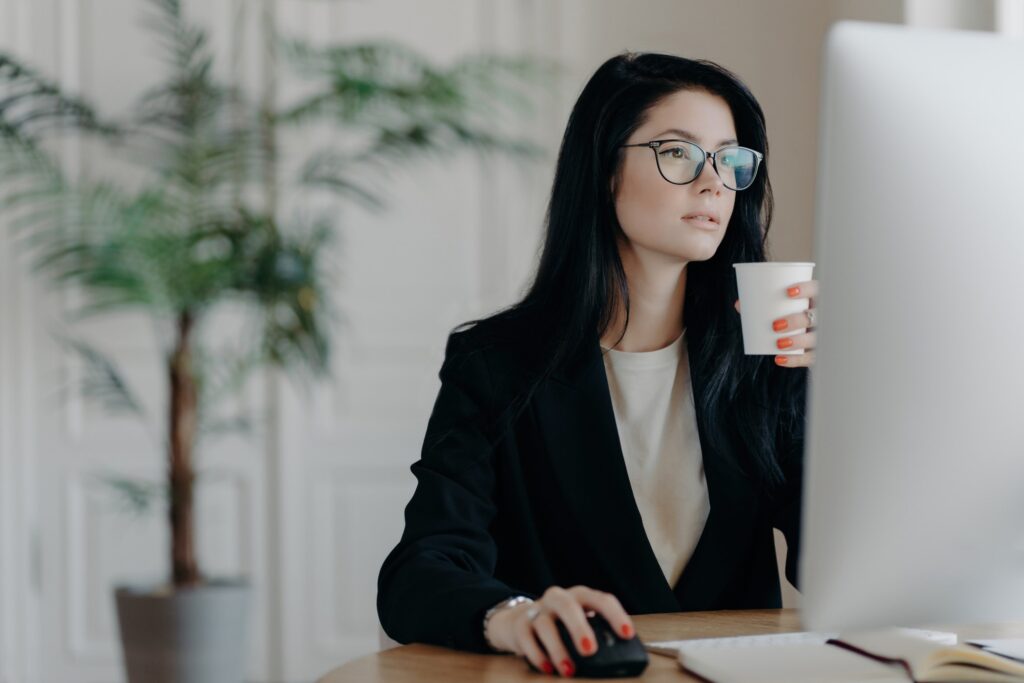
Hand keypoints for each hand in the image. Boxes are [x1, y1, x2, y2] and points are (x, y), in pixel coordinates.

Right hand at [486, 585, 634, 676]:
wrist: (519, 621)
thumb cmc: (560, 625)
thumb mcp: (580, 624)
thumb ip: (597, 635)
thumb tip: (619, 660)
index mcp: (581, 597)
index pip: (601, 600)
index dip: (615, 615)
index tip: (626, 634)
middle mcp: (559, 599)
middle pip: (569, 607)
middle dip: (580, 629)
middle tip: (590, 651)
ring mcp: (538, 610)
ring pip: (546, 625)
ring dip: (558, 650)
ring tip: (569, 670)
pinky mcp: (520, 625)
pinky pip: (526, 638)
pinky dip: (538, 655)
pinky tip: (548, 668)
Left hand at [734, 278, 818, 367]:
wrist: (813, 329)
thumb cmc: (794, 311)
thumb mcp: (784, 306)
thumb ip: (764, 304)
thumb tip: (739, 305)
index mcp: (817, 298)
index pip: (817, 289)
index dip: (806, 289)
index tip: (788, 292)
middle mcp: (824, 315)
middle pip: (815, 317)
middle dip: (796, 321)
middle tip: (775, 325)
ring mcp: (824, 334)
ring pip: (815, 339)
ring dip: (797, 341)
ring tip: (778, 343)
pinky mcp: (818, 351)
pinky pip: (810, 358)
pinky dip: (794, 360)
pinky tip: (780, 359)